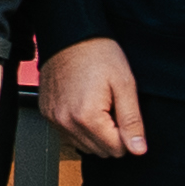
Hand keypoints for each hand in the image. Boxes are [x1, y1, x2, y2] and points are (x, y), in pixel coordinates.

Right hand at [45, 38, 145, 162]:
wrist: (69, 35)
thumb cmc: (97, 54)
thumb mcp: (124, 84)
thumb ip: (132, 121)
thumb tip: (138, 149)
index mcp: (87, 118)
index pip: (116, 150)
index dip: (126, 133)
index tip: (122, 111)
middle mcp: (66, 123)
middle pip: (100, 151)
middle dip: (111, 134)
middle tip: (111, 106)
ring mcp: (54, 119)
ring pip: (84, 145)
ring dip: (95, 132)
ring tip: (97, 104)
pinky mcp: (47, 114)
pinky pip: (68, 135)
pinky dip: (79, 126)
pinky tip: (83, 104)